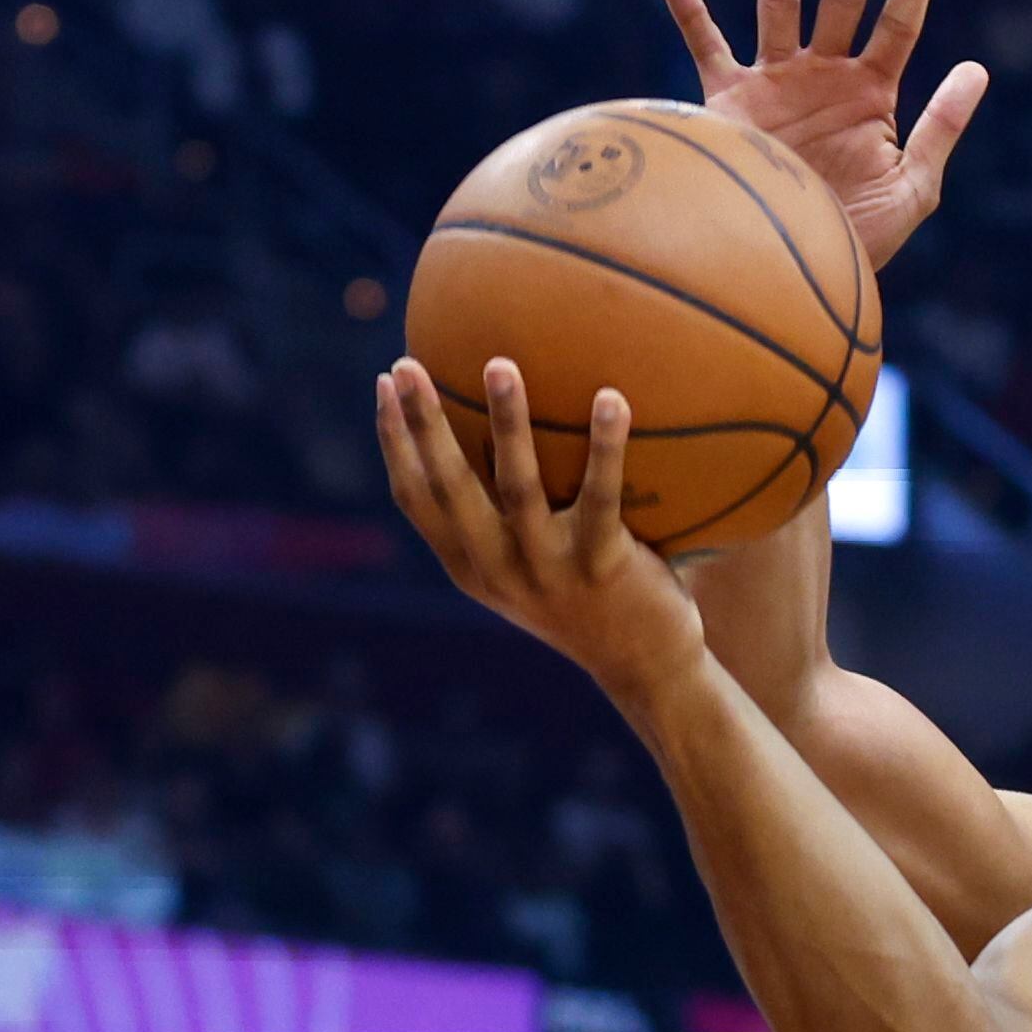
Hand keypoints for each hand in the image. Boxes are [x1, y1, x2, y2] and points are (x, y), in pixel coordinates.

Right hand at [376, 359, 707, 707]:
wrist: (648, 668)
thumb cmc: (593, 601)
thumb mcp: (533, 569)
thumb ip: (506, 519)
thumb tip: (498, 427)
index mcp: (472, 568)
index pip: (415, 499)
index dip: (394, 441)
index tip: (384, 383)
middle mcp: (499, 571)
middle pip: (448, 486)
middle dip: (422, 422)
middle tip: (407, 362)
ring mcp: (548, 572)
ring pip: (517, 486)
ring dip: (506, 422)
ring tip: (501, 364)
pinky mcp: (602, 568)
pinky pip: (601, 496)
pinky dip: (606, 445)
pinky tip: (612, 398)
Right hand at [659, 0, 987, 269]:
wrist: (793, 273)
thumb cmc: (858, 240)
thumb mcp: (914, 188)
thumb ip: (942, 127)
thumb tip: (977, 66)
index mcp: (872, 95)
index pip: (899, 24)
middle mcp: (824, 78)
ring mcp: (777, 85)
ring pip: (780, 3)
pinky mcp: (731, 104)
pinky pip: (706, 49)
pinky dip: (688, 12)